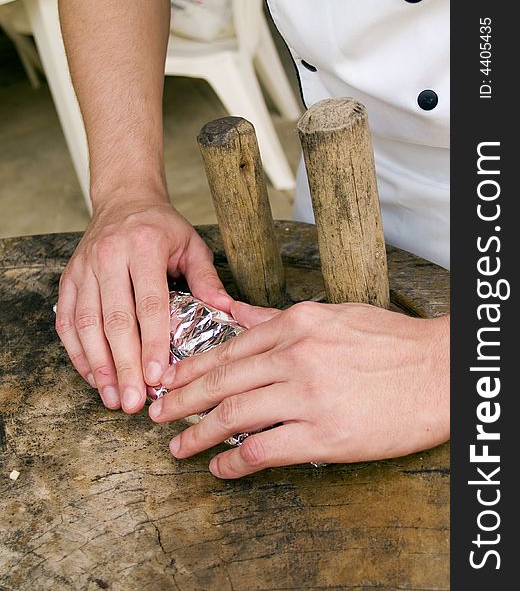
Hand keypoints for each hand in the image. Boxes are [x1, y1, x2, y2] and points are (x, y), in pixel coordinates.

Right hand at [55, 190, 230, 412]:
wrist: (124, 200)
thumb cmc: (162, 227)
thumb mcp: (193, 245)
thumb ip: (207, 280)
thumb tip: (228, 311)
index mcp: (143, 247)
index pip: (149, 304)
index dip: (152, 343)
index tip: (158, 376)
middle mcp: (108, 256)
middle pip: (114, 320)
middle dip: (124, 366)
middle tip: (133, 402)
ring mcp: (84, 268)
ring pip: (86, 324)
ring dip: (98, 366)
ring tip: (112, 398)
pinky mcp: (69, 279)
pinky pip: (68, 321)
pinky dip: (78, 352)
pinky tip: (92, 376)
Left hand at [149, 301, 449, 477]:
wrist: (440, 372)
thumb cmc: (391, 342)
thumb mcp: (334, 314)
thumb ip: (280, 318)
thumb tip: (238, 315)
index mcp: (297, 324)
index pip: (229, 348)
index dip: (192, 368)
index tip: (170, 381)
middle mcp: (296, 356)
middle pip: (221, 381)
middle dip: (181, 400)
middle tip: (156, 414)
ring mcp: (308, 395)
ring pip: (234, 415)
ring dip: (198, 434)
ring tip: (178, 446)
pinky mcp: (324, 435)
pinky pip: (264, 449)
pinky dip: (234, 461)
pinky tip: (220, 468)